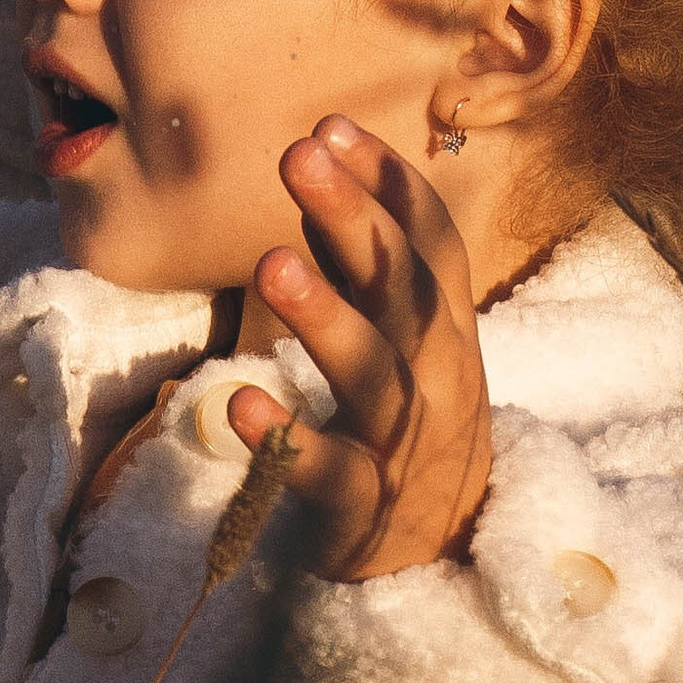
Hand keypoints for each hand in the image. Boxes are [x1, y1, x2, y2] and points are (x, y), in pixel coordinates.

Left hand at [226, 121, 492, 579]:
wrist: (441, 557)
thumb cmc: (407, 423)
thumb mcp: (396, 338)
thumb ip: (357, 259)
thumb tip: (321, 158)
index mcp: (446, 330)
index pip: (432, 243)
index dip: (388, 183)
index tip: (331, 125)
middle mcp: (441, 377)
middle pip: (407, 292)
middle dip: (357, 219)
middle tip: (298, 156)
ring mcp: (408, 445)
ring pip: (376, 376)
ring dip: (326, 318)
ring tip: (270, 264)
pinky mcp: (367, 508)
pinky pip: (329, 472)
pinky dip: (286, 438)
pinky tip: (236, 402)